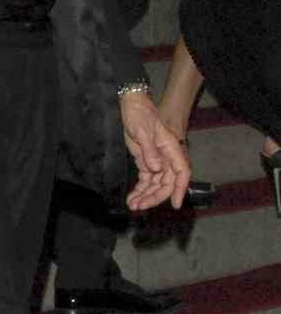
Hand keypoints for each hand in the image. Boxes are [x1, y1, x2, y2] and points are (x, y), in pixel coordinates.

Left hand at [121, 91, 189, 210]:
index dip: (180, 189)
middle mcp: (166, 157)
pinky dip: (140, 190)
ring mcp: (156, 161)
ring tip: (133, 205)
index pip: (181, 172)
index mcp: (171, 149)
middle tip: (141, 206)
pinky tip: (132, 198)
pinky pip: (146, 180)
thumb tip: (156, 169)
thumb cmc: (140, 115)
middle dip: (155, 196)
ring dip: (146, 196)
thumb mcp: (143, 131)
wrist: (132, 107)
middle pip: (166, 183)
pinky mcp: (146, 162)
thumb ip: (150, 151)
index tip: (175, 203)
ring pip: (155, 184)